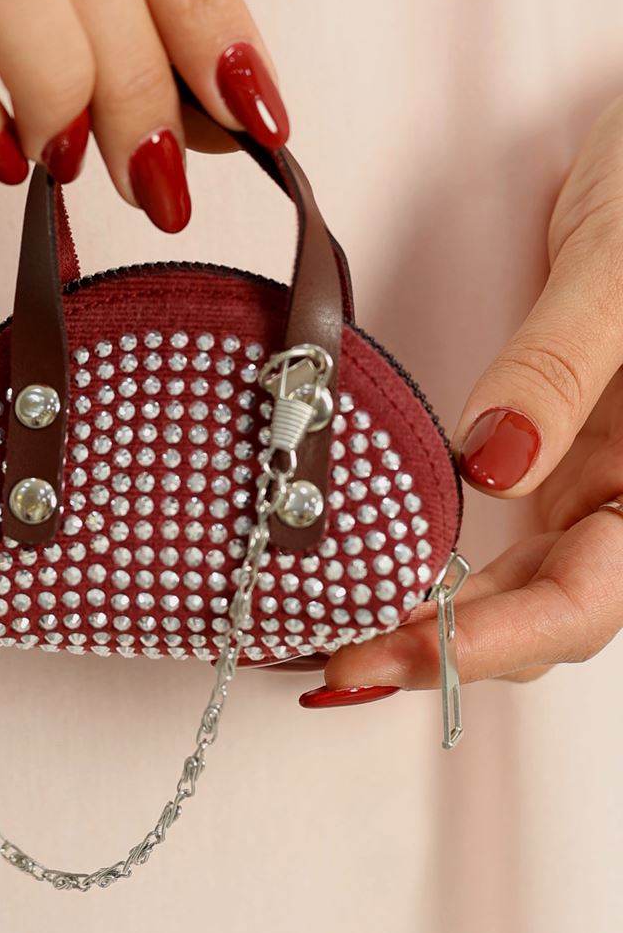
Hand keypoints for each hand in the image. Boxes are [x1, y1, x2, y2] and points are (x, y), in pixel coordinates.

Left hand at [300, 93, 622, 705]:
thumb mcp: (621, 268)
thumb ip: (562, 365)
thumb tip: (492, 464)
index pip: (588, 597)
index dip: (494, 642)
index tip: (398, 651)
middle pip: (548, 608)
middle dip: (448, 648)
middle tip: (338, 664)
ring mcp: (598, 465)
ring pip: (523, 579)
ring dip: (439, 620)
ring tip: (344, 642)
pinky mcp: (561, 437)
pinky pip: (505, 527)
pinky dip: (441, 562)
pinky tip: (384, 576)